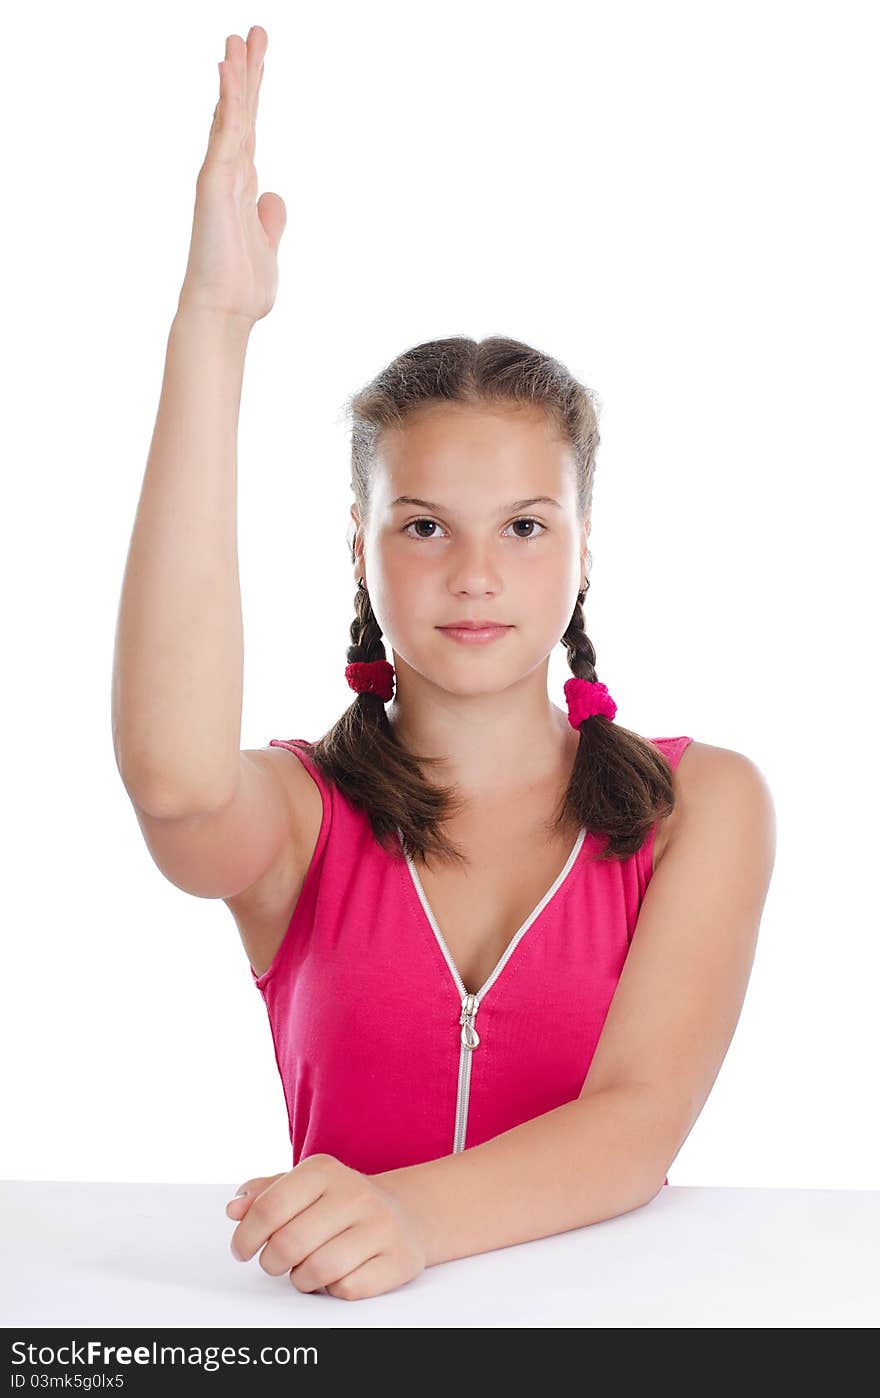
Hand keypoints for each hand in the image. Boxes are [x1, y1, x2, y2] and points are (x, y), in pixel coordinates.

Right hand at [178, 26, 286, 325]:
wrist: (223, 312)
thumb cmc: (241, 289)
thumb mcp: (267, 246)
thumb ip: (269, 220)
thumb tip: (274, 197)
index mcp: (242, 188)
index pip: (248, 131)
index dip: (251, 97)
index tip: (255, 64)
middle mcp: (228, 176)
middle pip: (240, 114)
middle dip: (247, 74)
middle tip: (253, 33)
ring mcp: (219, 177)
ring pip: (231, 116)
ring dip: (236, 76)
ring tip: (241, 39)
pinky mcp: (214, 184)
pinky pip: (226, 134)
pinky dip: (229, 102)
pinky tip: (232, 72)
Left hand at [224, 1155, 427, 1300]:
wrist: (405, 1214)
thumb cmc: (340, 1204)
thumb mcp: (302, 1187)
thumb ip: (262, 1194)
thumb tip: (235, 1209)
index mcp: (324, 1170)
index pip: (269, 1207)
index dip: (246, 1236)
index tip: (242, 1249)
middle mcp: (355, 1193)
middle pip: (289, 1243)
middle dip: (272, 1262)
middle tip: (275, 1262)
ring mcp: (381, 1226)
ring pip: (318, 1270)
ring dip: (302, 1279)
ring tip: (305, 1269)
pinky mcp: (399, 1259)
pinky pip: (348, 1289)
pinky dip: (334, 1290)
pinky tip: (337, 1275)